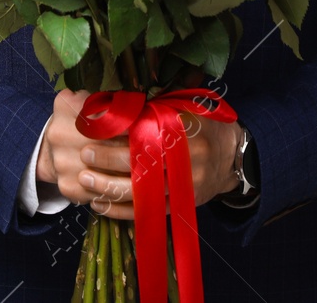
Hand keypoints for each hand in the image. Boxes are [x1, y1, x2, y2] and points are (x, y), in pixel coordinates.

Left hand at [36, 89, 242, 219]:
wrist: (232, 157)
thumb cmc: (201, 126)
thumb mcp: (183, 108)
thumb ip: (152, 108)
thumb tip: (108, 103)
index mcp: (186, 130)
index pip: (148, 130)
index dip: (119, 130)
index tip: (95, 127)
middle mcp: (187, 160)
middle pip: (142, 163)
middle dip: (109, 159)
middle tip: (85, 153)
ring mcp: (183, 187)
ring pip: (141, 193)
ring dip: (109, 187)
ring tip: (85, 180)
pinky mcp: (178, 206)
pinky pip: (146, 213)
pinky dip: (120, 211)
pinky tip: (99, 204)